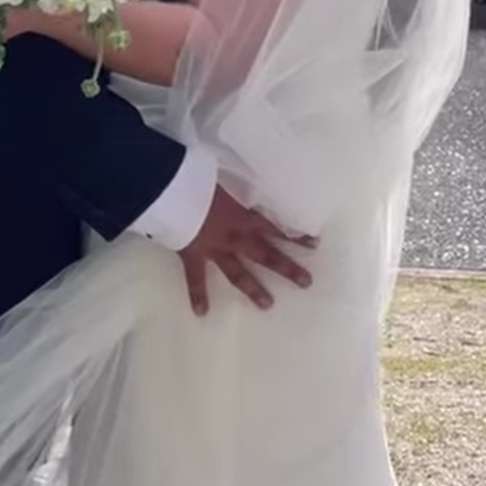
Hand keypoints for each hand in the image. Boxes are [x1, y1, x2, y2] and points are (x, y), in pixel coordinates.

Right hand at [179, 185, 316, 316]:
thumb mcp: (227, 175)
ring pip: (237, 272)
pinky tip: (201, 312)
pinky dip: (197, 295)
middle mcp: (234, 236)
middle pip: (265, 254)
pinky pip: (195, 278)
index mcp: (243, 214)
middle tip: (306, 282)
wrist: (170, 188)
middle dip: (286, 268)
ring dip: (253, 289)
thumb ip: (242, 182)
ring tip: (268, 305)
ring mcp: (214, 249)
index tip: (315, 244)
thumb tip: (256, 173)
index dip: (296, 235)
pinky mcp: (192, 255)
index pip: (276, 227)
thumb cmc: (199, 176)